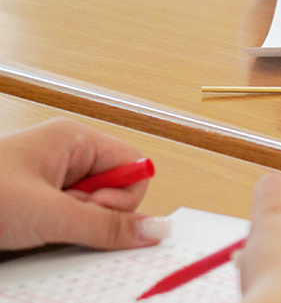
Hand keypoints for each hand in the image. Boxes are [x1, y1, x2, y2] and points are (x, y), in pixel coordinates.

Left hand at [0, 119, 166, 250]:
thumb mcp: (48, 214)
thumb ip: (104, 225)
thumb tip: (155, 229)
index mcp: (74, 140)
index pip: (134, 166)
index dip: (122, 197)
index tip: (93, 209)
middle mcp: (66, 156)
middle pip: (114, 191)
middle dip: (92, 215)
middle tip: (57, 219)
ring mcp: (50, 180)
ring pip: (89, 211)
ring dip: (71, 227)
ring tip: (35, 225)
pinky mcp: (36, 205)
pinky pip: (67, 223)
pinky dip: (55, 235)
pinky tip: (31, 233)